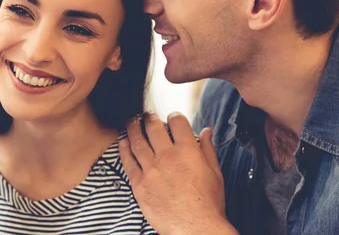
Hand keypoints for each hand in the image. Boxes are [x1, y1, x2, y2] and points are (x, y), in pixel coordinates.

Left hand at [119, 112, 235, 234]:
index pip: (177, 122)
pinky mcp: (140, 185)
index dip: (174, 116)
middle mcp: (168, 157)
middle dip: (149, 118)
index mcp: (188, 151)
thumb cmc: (208, 203)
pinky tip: (123, 142)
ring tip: (132, 122)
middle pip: (153, 127)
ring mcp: (151, 170)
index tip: (171, 117)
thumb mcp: (215, 173)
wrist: (195, 228)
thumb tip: (207, 131)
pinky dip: (124, 150)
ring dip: (133, 128)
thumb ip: (208, 149)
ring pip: (137, 141)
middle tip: (146, 115)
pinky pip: (128, 162)